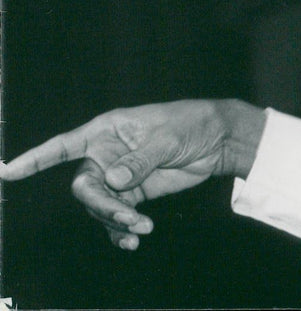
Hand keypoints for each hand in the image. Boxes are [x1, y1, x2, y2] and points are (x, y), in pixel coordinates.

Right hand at [0, 98, 265, 250]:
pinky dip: (120, 230)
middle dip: (101, 207)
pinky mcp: (133, 193)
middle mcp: (106, 154)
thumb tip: (112, 181)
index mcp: (106, 130)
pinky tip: (133, 240)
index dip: (35, 159)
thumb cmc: (189, 124)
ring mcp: (118, 176)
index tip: (8, 171)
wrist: (216, 140)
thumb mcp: (166, 139)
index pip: (63, 145)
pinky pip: (115, 217)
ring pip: (98, 207)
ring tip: (140, 229)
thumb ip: (138, 160)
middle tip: (130, 218)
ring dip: (114, 221)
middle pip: (84, 188)